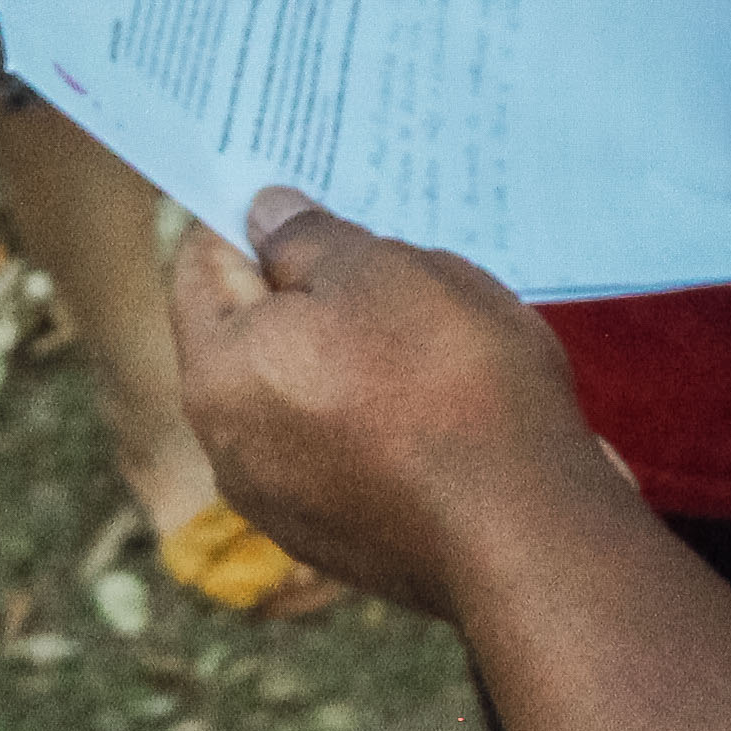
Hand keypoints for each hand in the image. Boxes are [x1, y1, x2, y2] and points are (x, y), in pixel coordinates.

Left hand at [169, 188, 626, 619]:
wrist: (529, 533)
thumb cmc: (456, 386)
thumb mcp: (388, 270)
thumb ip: (310, 239)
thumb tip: (266, 218)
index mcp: (220, 370)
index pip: (201, 264)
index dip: (249, 218)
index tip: (303, 190)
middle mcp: (229, 446)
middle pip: (249, 335)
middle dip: (306, 290)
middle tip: (385, 255)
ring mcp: (281, 503)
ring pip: (298, 395)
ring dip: (344, 357)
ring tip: (428, 336)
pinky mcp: (336, 540)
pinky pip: (337, 450)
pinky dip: (371, 418)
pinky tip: (439, 404)